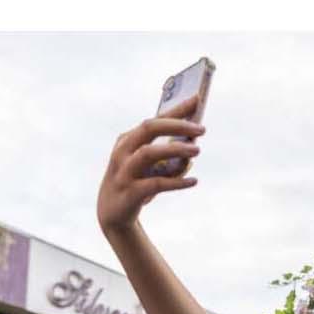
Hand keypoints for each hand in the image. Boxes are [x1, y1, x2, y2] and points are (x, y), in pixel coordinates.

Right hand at [97, 95, 205, 233]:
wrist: (112, 213)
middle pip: (149, 128)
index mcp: (128, 140)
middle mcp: (123, 151)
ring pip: (149, 153)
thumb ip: (168, 152)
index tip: (198, 99)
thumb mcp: (148, 164)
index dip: (177, 109)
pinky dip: (177, 182)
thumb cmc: (136, 182)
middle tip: (201, 129)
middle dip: (177, 125)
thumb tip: (194, 142)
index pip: (155, 119)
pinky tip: (193, 181)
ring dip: (175, 150)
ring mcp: (124, 171)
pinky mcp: (130, 193)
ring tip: (197, 150)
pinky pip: (156, 184)